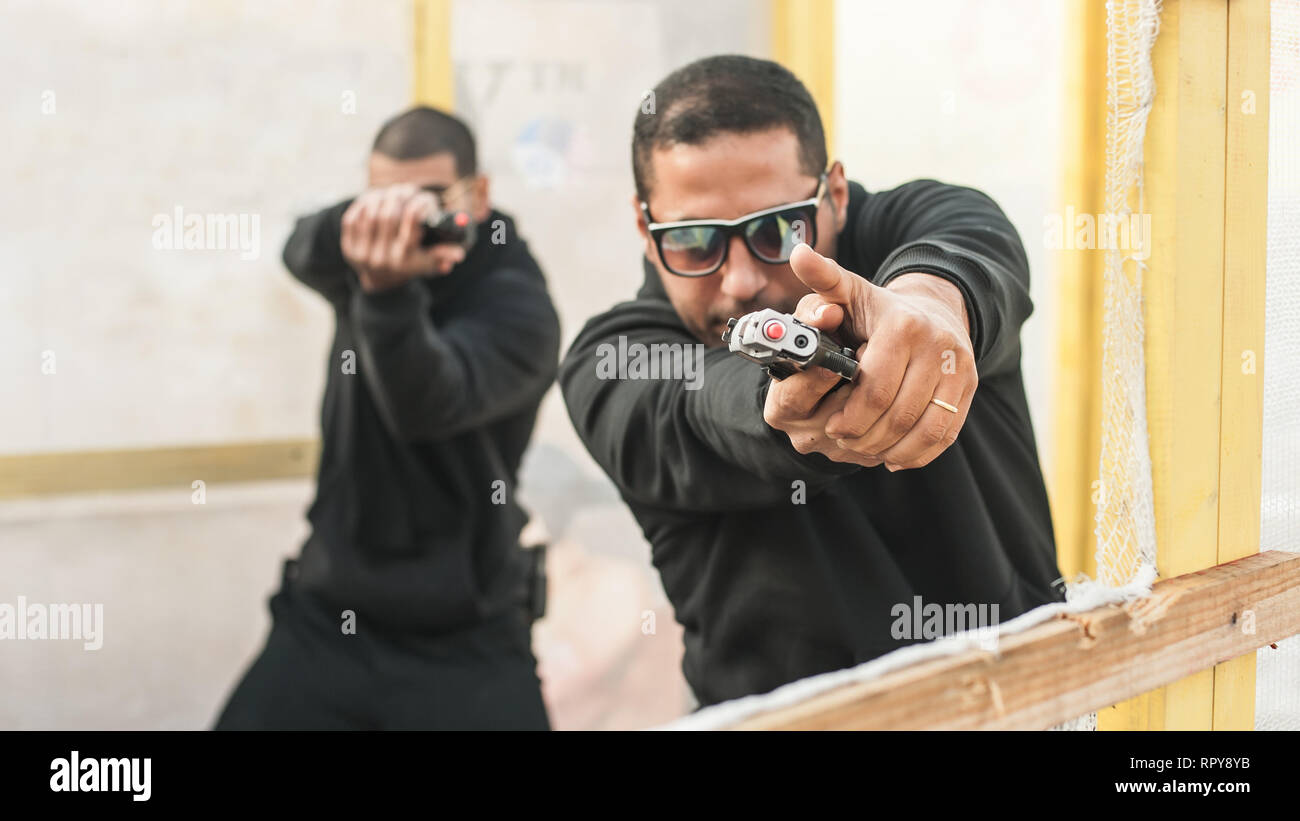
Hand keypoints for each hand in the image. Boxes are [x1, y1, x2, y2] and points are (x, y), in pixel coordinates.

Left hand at [341, 183, 466, 291]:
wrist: (383, 280)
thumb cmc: (413, 264)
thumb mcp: (431, 262)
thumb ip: (445, 255)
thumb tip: (458, 253)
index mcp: (405, 260)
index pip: (411, 224)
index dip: (418, 205)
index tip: (423, 198)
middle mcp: (382, 259)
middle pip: (388, 215)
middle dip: (398, 196)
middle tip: (406, 188)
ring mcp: (363, 254)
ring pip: (370, 213)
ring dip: (381, 196)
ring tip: (391, 191)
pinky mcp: (348, 248)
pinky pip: (353, 218)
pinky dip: (363, 204)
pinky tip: (373, 198)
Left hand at [784, 243, 976, 470]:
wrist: (934, 309)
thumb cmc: (877, 308)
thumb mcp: (847, 289)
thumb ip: (821, 279)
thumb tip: (799, 255)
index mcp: (903, 325)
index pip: (874, 388)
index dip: (850, 416)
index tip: (831, 428)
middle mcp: (938, 346)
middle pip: (899, 413)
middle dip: (866, 437)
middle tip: (845, 444)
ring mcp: (959, 369)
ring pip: (926, 429)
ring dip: (892, 449)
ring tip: (867, 452)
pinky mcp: (968, 389)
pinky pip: (946, 433)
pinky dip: (920, 453)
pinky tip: (895, 456)